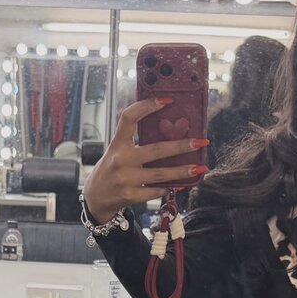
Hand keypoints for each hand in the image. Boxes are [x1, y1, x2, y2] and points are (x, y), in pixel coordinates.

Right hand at [82, 98, 207, 222]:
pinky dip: (168, 188)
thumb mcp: (117, 151)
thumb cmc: (111, 169)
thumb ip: (135, 142)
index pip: (129, 118)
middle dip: (181, 146)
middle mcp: (121, 159)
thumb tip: (169, 133)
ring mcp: (125, 178)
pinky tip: (179, 185)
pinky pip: (155, 191)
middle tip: (200, 142)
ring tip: (200, 168)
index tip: (168, 101)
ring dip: (183, 171)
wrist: (96, 196)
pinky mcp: (130, 195)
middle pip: (156, 150)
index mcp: (118, 143)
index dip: (147, 106)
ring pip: (160, 174)